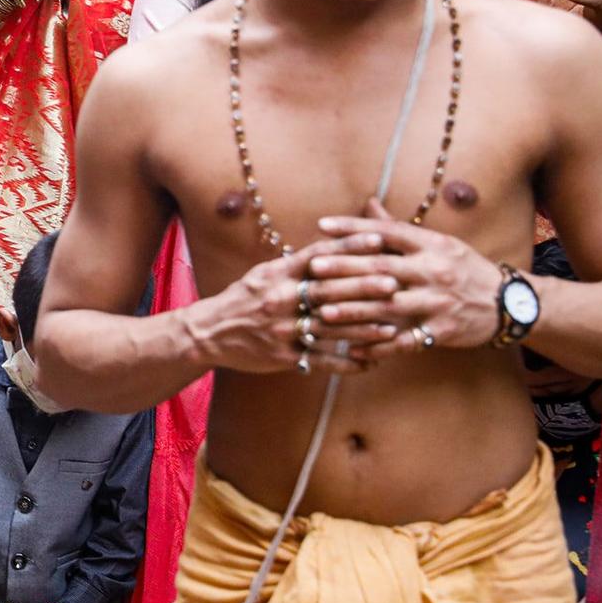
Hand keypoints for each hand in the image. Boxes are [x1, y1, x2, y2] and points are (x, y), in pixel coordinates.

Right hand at [179, 234, 401, 375]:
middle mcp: (279, 300)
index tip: (378, 240)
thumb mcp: (263, 275)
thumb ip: (295, 264)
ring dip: (363, 328)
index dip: (349, 247)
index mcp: (276, 275)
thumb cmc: (241, 300)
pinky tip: (369, 363)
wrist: (207, 332)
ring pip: (329, 327)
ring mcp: (281, 330)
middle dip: (363, 287)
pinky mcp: (282, 356)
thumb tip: (332, 248)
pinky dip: (346, 363)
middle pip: (327, 291)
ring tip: (392, 327)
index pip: (318, 256)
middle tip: (394, 283)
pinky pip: (320, 360)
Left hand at [308, 199, 507, 359]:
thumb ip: (399, 230)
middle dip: (344, 269)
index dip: (354, 228)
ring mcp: (437, 303)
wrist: (508, 303)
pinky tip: (353, 349)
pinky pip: (404, 341)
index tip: (322, 225)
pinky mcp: (441, 331)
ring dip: (353, 311)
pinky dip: (378, 346)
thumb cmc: (464, 269)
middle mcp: (434, 271)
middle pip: (381, 269)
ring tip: (322, 313)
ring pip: (388, 307)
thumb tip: (368, 203)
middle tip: (312, 269)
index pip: (388, 231)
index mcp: (432, 245)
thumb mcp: (438, 244)